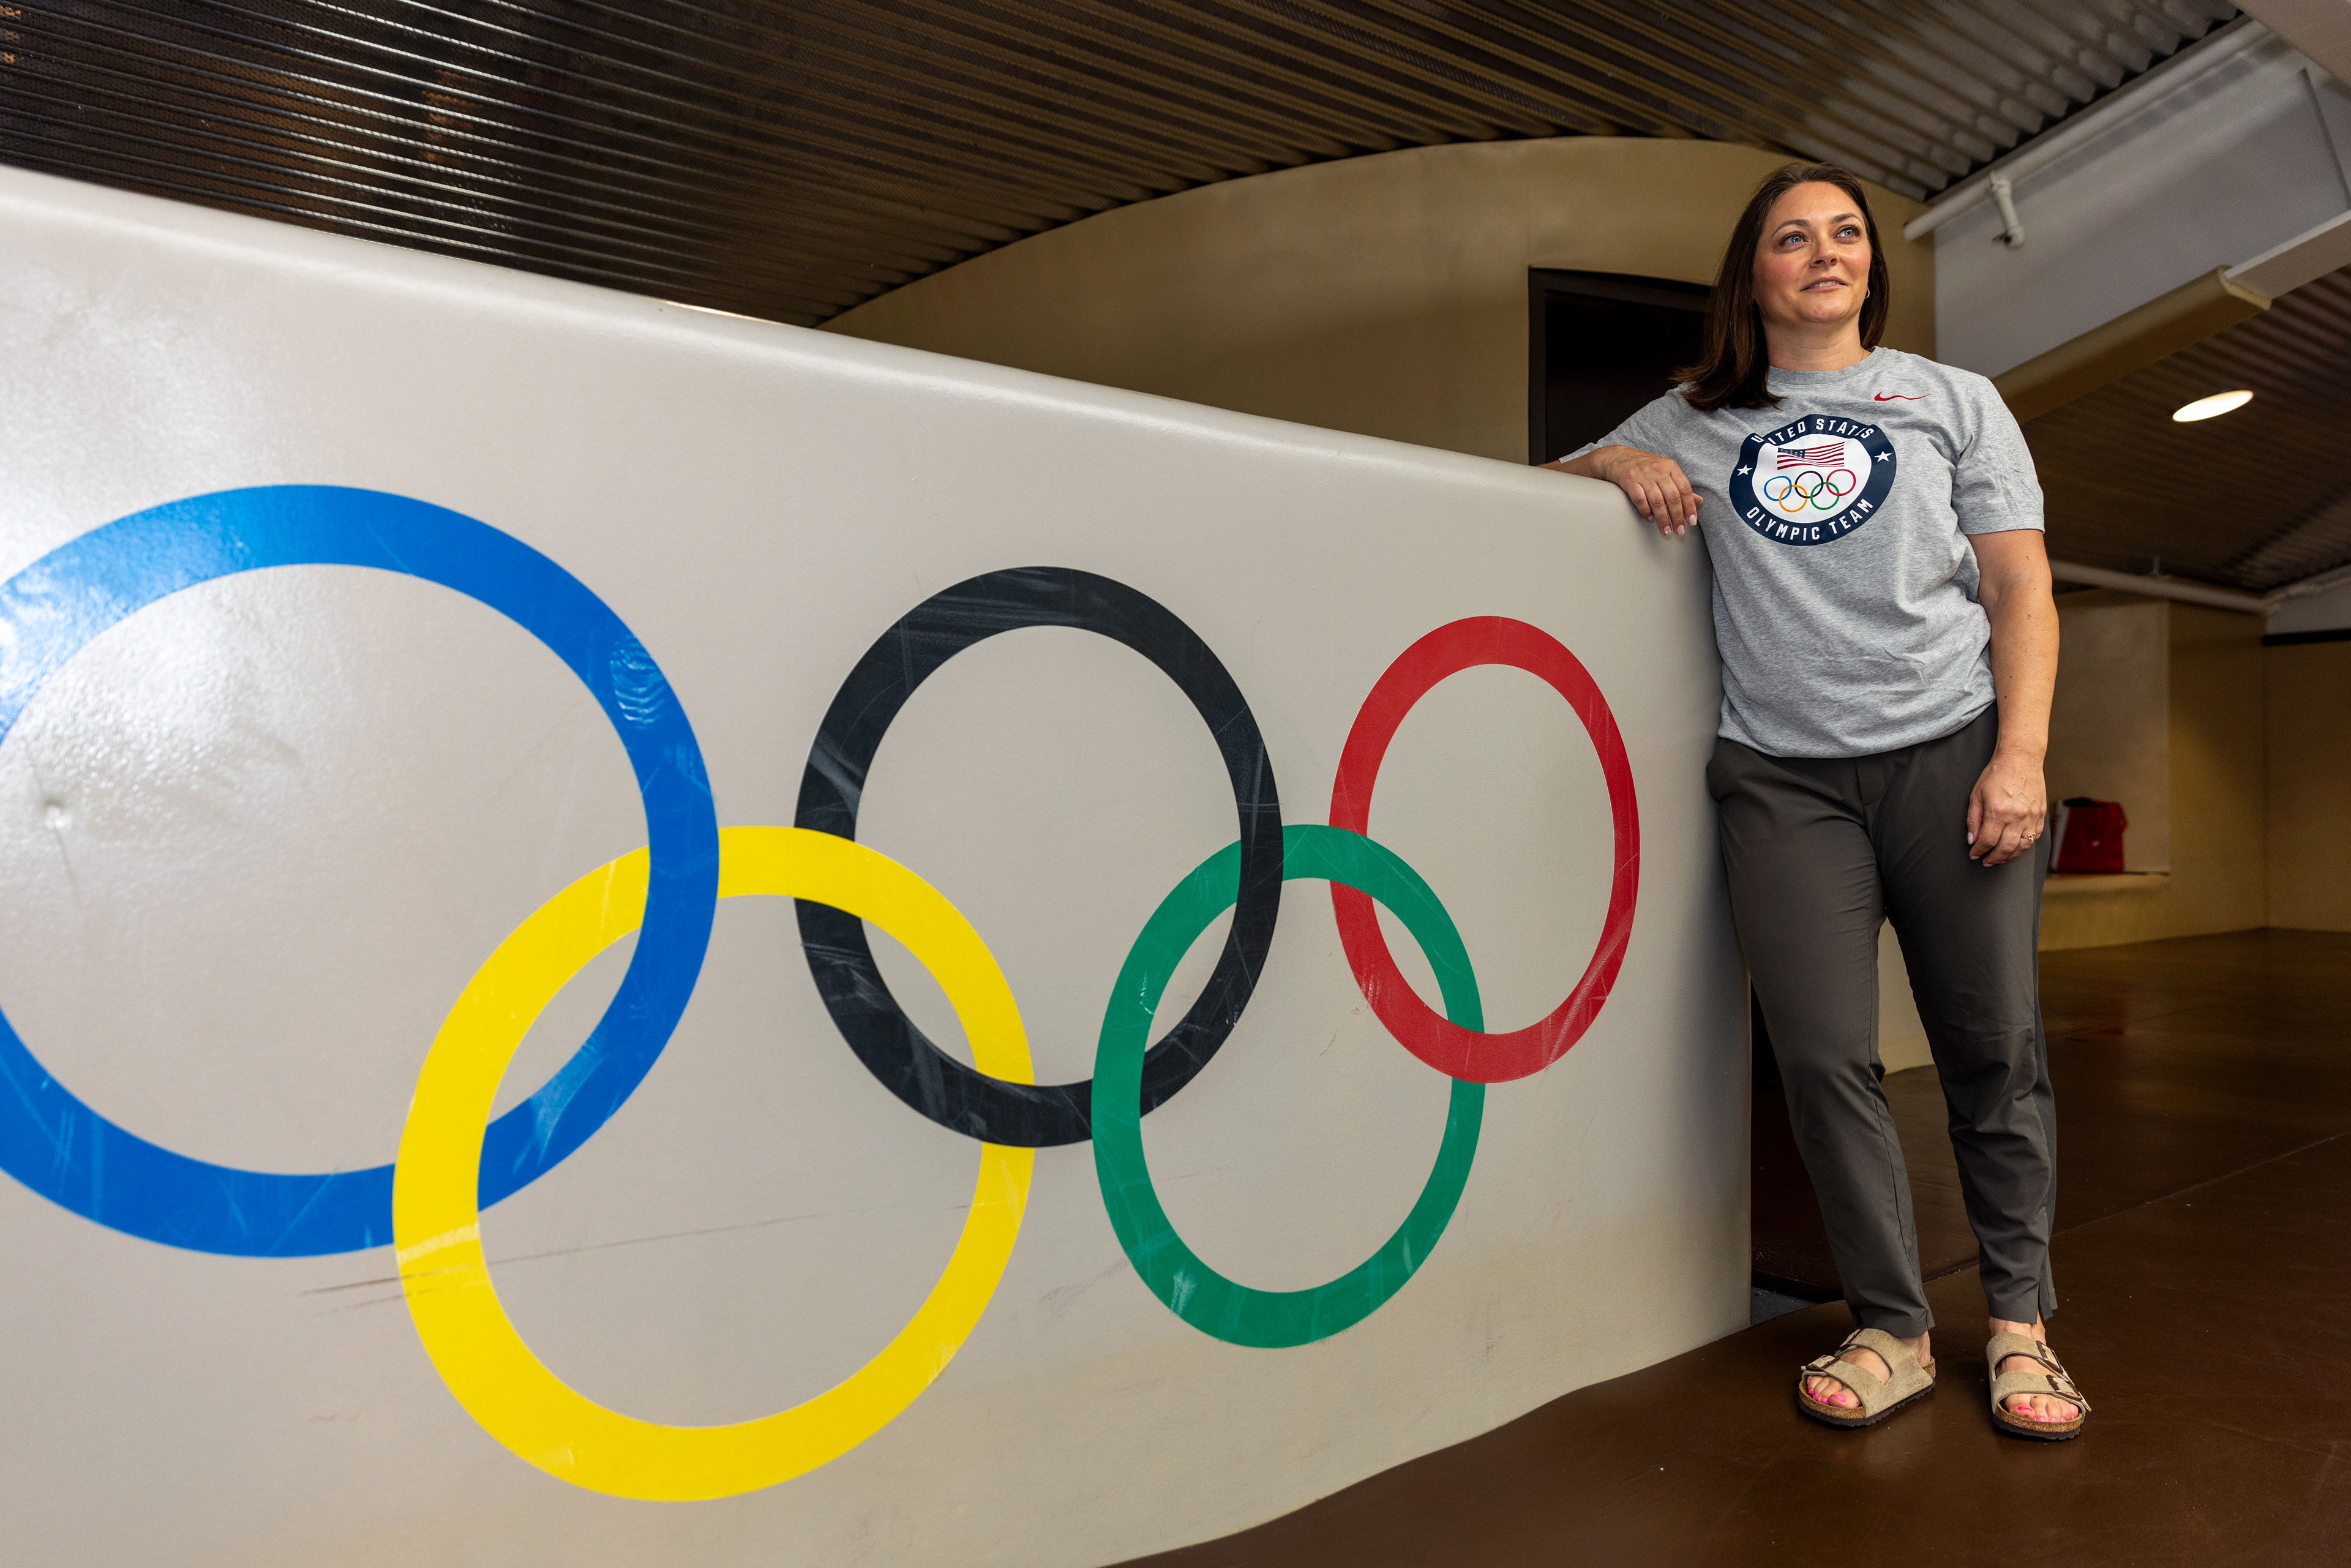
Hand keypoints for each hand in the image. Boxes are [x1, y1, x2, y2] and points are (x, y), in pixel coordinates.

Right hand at [1552, 446, 1698, 536]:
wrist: (1618, 458)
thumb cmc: (1645, 467)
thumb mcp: (1666, 472)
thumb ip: (1681, 486)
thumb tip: (1699, 501)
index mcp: (1671, 467)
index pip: (1685, 489)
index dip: (1689, 507)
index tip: (1691, 521)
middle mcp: (1658, 469)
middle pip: (1672, 496)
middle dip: (1677, 517)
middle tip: (1679, 531)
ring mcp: (1643, 475)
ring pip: (1657, 501)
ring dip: (1663, 519)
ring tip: (1666, 531)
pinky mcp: (1629, 480)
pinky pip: (1640, 500)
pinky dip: (1646, 512)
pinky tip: (1650, 519)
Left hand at [1967, 749, 2045, 865]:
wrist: (2020, 759)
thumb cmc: (1997, 774)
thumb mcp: (1977, 795)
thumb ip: (1974, 820)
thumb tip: (1973, 839)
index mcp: (1998, 812)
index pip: (1987, 841)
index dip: (1979, 851)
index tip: (1974, 854)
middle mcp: (2017, 817)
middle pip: (2005, 848)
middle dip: (1993, 858)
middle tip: (1986, 861)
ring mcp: (2031, 817)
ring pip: (2022, 847)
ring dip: (2010, 856)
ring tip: (2000, 858)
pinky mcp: (2041, 815)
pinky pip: (2034, 837)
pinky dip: (2024, 846)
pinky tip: (2016, 847)